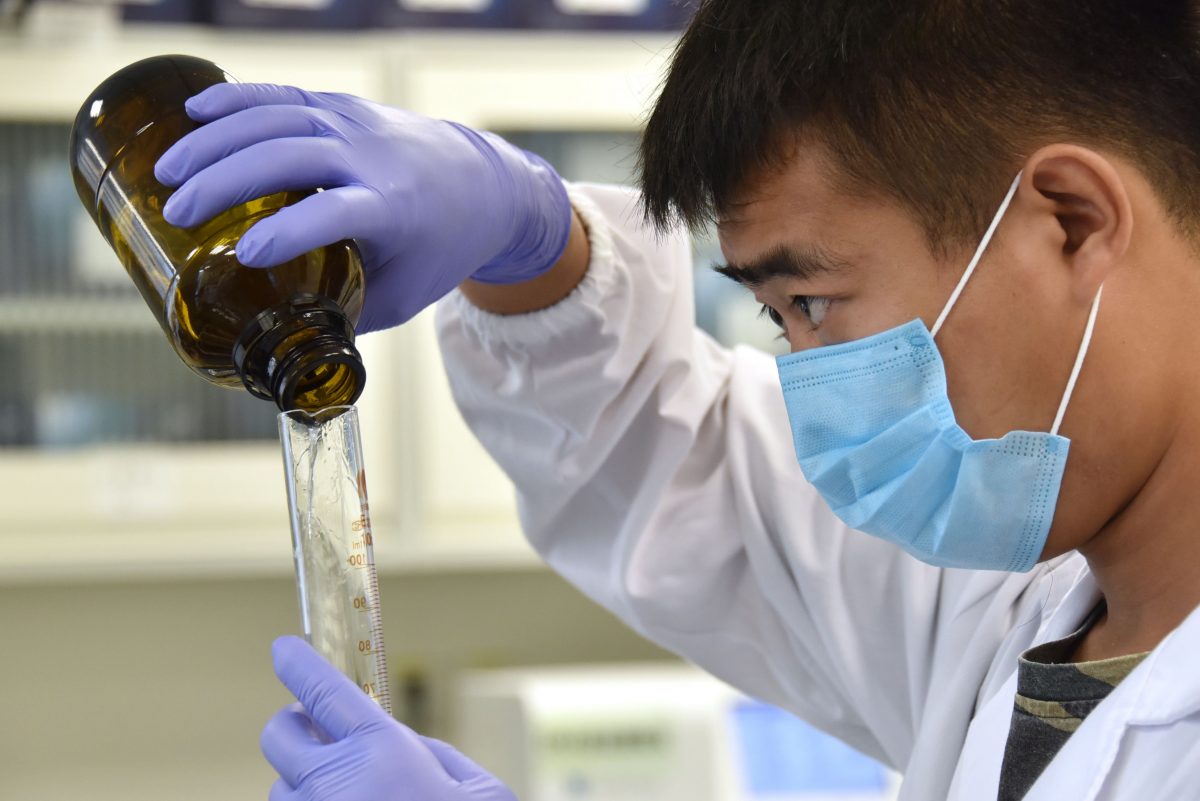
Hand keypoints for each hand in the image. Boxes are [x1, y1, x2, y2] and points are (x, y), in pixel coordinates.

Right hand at [154, 84, 571, 332]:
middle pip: (290, 156)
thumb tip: (284, 356)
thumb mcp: (404, 295)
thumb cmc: (440, 248)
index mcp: (393, 208)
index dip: (290, 231)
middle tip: (178, 212)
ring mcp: (355, 125)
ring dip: (216, 140)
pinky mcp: (342, 108)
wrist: (487, 184)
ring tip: (168, 172)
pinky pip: (284, 95)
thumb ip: (347, 319)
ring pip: (278, 119)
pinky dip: (237, 99)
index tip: (246, 255)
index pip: (336, 211)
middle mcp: (372, 158)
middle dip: (227, 181)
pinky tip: (194, 112)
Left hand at [261, 636, 516, 800]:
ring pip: (280, 788)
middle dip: (293, 725)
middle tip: (316, 730)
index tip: (282, 648)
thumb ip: (429, 752)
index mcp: (381, 750)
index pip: (321, 689)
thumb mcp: (474, 785)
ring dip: (304, 783)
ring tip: (345, 795)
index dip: (296, 662)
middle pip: (278, 734)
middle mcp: (334, 783)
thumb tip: (397, 742)